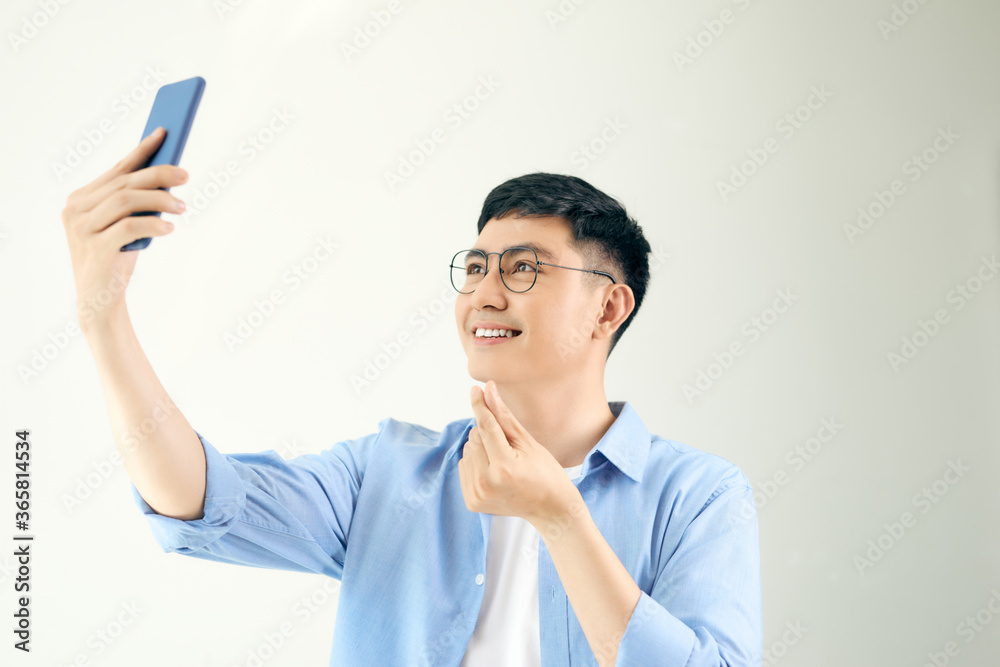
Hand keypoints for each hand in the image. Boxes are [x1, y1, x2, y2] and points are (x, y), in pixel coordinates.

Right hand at [61, 127, 186, 330]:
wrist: (99, 300)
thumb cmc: (116, 258)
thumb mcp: (125, 226)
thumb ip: (135, 203)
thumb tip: (168, 176)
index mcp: (81, 199)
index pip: (116, 169)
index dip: (141, 150)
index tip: (163, 133)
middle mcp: (76, 209)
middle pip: (124, 182)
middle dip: (157, 174)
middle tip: (185, 176)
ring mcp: (82, 228)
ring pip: (125, 200)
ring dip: (159, 200)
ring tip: (182, 206)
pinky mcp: (95, 248)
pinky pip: (128, 227)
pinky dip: (152, 224)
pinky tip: (169, 228)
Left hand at [458, 380, 579, 525]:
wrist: (550, 509)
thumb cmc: (545, 472)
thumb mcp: (527, 441)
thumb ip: (503, 416)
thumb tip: (488, 389)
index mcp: (504, 466)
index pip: (486, 426)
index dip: (481, 405)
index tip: (475, 390)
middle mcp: (486, 482)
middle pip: (475, 437)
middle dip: (488, 432)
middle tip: (508, 445)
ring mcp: (477, 494)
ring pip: (468, 450)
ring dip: (481, 447)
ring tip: (503, 459)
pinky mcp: (472, 501)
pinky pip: (464, 466)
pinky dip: (476, 462)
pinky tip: (494, 471)